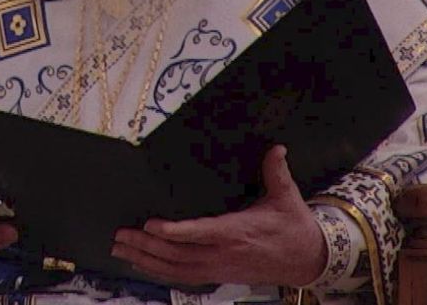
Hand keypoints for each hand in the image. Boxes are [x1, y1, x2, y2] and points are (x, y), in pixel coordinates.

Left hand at [111, 146, 326, 288]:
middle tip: (119, 235)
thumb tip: (277, 148)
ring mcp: (219, 268)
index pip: (200, 233)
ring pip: (176, 269)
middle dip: (146, 246)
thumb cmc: (294, 228)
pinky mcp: (218, 275)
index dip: (174, 232)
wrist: (306, 261)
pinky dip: (160, 272)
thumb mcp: (287, 197)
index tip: (151, 224)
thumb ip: (276, 171)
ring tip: (120, 249)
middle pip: (178, 255)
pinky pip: (183, 277)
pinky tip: (142, 264)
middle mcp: (223, 253)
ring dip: (146, 260)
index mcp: (237, 231)